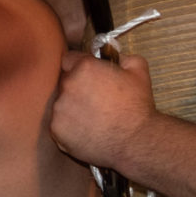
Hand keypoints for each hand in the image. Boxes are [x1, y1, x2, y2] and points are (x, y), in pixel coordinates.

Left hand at [51, 50, 160, 169]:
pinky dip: (70, 127)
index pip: (69, 60)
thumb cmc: (138, 107)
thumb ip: (123, 57)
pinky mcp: (57, 130)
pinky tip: (88, 130)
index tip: (89, 77)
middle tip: (95, 100)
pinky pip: (60, 124)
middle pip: (64, 82)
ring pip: (61, 104)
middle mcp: (67, 85)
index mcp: (84, 68)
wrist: (137, 141)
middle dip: (76, 88)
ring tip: (93, 117)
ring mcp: (59, 109)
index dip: (79, 67)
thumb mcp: (139, 72)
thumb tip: (115, 55)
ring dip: (72, 108)